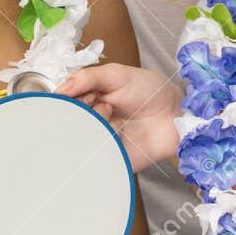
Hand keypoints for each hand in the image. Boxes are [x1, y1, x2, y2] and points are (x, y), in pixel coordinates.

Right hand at [56, 63, 182, 171]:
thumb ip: (87, 77)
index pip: (62, 103)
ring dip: (94, 126)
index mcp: (87, 99)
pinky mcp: (107, 159)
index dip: (68, 99)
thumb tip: (59, 89)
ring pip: (77, 140)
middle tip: (103, 106)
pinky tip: (117, 133)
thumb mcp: (117, 75)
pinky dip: (101, 145)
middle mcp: (89, 121)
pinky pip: (92, 158)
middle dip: (81, 112)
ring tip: (114, 117)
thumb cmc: (150, 91)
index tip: (84, 95)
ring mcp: (97, 140)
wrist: (175, 115)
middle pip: (66, 123)